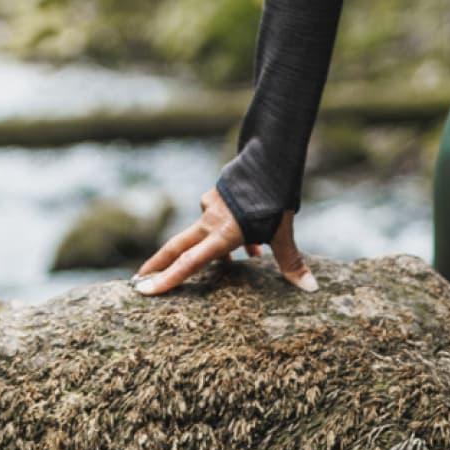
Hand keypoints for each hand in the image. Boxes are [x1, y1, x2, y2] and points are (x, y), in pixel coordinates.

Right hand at [131, 186, 314, 295]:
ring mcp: (211, 207)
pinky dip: (227, 234)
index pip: (189, 262)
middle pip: (177, 247)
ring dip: (208, 252)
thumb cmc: (274, 198)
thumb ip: (291, 262)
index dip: (167, 279)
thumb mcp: (283, 233)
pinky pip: (217, 221)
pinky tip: (251, 242)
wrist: (268, 158)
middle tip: (139, 281)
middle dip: (158, 265)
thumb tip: (310, 287)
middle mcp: (210, 222)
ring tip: (233, 266)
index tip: (144, 290)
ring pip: (201, 235)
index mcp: (222, 234)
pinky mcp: (217, 196)